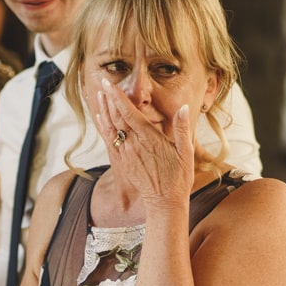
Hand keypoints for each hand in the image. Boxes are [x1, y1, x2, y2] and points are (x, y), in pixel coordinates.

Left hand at [93, 79, 191, 210]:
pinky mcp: (122, 162)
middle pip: (117, 117)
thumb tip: (184, 108)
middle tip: (103, 82)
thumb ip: (183, 129)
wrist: (164, 203)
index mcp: (149, 139)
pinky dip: (104, 127)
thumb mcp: (187, 153)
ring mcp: (126, 154)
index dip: (118, 98)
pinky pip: (109, 141)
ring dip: (104, 110)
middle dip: (109, 99)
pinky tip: (101, 118)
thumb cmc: (178, 178)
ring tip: (99, 94)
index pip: (129, 113)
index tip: (110, 84)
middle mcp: (134, 145)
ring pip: (111, 128)